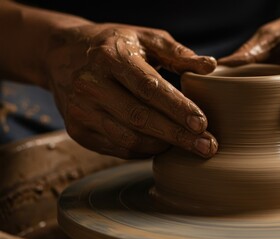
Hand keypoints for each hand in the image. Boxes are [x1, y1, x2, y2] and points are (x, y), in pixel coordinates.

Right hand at [45, 23, 217, 158]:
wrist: (62, 55)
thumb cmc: (114, 46)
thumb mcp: (144, 38)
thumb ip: (176, 53)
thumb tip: (210, 66)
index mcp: (111, 58)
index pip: (148, 88)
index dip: (177, 108)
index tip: (203, 123)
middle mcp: (91, 85)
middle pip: (140, 118)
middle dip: (177, 136)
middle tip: (207, 146)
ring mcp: (81, 110)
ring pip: (128, 139)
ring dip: (163, 146)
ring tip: (189, 146)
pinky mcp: (77, 130)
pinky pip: (117, 148)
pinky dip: (144, 151)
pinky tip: (163, 146)